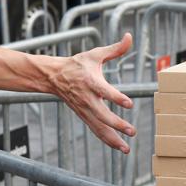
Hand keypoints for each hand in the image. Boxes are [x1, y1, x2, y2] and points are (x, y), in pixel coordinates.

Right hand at [50, 33, 135, 152]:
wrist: (53, 77)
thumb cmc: (77, 64)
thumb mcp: (95, 54)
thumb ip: (115, 48)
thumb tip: (130, 36)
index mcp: (91, 81)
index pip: (104, 91)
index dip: (116, 97)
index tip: (129, 104)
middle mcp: (87, 98)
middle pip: (102, 114)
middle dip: (116, 124)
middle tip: (131, 131)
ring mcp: (85, 110)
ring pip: (99, 127)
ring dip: (113, 139)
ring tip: (126, 148)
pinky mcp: (84, 116)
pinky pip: (96, 130)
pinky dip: (106, 139)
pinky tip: (119, 147)